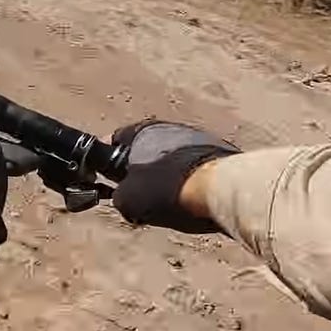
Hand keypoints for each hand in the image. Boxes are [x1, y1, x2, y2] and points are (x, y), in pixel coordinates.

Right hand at [109, 120, 238, 232]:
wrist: (222, 190)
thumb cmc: (169, 189)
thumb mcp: (128, 200)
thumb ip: (118, 195)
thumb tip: (124, 199)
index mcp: (141, 130)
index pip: (114, 141)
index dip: (109, 163)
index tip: (112, 183)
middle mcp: (169, 126)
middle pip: (145, 150)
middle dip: (142, 172)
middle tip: (142, 198)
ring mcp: (197, 137)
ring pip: (171, 159)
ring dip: (168, 176)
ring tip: (170, 203)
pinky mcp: (219, 151)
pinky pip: (194, 167)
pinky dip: (190, 180)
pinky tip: (192, 200)